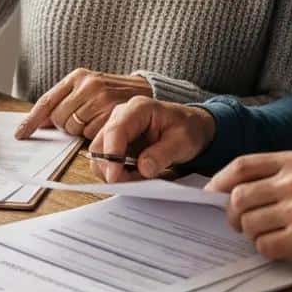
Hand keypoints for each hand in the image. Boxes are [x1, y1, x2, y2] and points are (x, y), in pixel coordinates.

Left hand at [15, 69, 151, 140]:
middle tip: (82, 120)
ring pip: (73, 129)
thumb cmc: (111, 92)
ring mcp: (101, 98)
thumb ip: (63, 101)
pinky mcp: (113, 113)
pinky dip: (95, 135)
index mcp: (77, 76)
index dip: (31, 120)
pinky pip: (91, 135)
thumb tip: (37, 123)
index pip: (47, 101)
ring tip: (95, 120)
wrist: (145, 90)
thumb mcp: (87, 87)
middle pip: (58, 118)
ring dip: (80, 131)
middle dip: (65, 125)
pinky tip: (104, 125)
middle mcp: (88, 85)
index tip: (20, 134)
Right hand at [88, 96, 215, 181]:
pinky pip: (107, 162)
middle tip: (132, 183)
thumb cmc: (188, 129)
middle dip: (111, 168)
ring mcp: (116, 129)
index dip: (112, 155)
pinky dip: (119, 173)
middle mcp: (121, 116)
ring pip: (100, 156)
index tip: (115, 177)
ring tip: (140, 178)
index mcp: (138, 108)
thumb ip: (163, 154)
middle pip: (100, 145)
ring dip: (115, 172)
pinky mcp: (116, 143)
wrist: (191, 127)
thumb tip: (143, 168)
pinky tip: (136, 175)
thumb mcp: (183, 142)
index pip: (115, 130)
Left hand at [208, 152, 291, 259]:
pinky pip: (264, 245)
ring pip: (249, 223)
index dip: (220, 181)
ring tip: (263, 230)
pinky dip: (264, 247)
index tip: (211, 193)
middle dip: (232, 213)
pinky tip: (277, 242)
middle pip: (239, 197)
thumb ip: (269, 173)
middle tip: (238, 220)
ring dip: (249, 231)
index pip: (242, 166)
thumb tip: (222, 191)